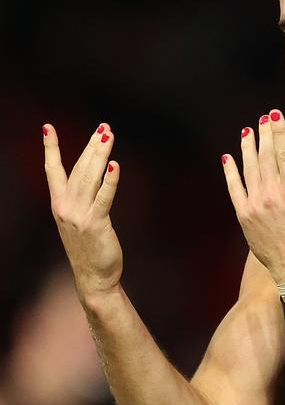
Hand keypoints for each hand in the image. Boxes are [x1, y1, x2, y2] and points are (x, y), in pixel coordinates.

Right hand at [43, 122, 122, 302]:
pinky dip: (110, 180)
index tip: (48, 128)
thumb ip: (83, 200)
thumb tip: (95, 179)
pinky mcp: (96, 223)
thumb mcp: (80, 221)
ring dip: (99, 154)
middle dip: (90, 145)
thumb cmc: (90, 249)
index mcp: (59, 205)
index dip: (51, 149)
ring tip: (108, 134)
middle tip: (103, 126)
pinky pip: (104, 197)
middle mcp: (65, 207)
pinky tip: (115, 165)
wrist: (92, 278)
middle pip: (78, 168)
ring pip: (90, 177)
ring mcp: (79, 215)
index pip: (53, 171)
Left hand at [221, 110, 284, 283]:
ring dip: (247, 148)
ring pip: (249, 168)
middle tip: (263, 118)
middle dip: (265, 134)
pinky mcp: (245, 216)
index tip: (275, 115)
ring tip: (247, 131)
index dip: (280, 131)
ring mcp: (255, 205)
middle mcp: (272, 195)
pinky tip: (227, 157)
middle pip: (266, 156)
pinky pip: (234, 188)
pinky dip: (230, 172)